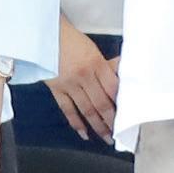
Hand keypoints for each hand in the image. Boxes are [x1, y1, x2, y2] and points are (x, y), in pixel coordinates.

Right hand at [47, 20, 119, 141]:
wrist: (46, 35)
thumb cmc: (72, 41)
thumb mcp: (94, 50)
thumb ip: (107, 66)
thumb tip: (123, 77)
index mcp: (97, 64)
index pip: (113, 89)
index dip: (121, 104)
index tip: (127, 115)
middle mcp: (84, 76)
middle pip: (101, 103)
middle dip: (111, 121)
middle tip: (118, 134)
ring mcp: (69, 84)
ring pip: (86, 109)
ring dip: (96, 125)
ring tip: (105, 137)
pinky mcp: (56, 88)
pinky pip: (67, 109)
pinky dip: (75, 122)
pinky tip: (83, 133)